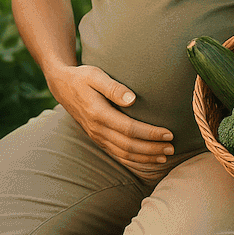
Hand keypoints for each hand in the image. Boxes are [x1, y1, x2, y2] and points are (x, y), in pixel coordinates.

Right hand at [46, 64, 174, 180]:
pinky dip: (133, 159)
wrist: (61, 86)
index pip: (130, 129)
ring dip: (145, 157)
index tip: (168, 132)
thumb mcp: (95, 75)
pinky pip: (116, 154)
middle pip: (129, 146)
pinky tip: (146, 159)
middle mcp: (97, 129)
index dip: (150, 133)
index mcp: (98, 113)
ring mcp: (96, 136)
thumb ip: (113, 87)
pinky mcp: (97, 138)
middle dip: (152, 149)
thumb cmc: (81, 77)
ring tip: (164, 156)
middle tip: (172, 147)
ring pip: (123, 153)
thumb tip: (132, 99)